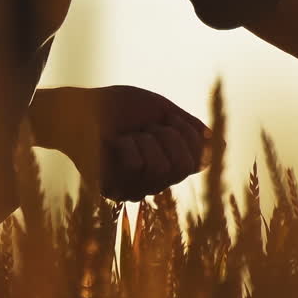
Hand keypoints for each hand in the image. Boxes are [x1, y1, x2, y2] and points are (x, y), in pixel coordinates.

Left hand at [30, 84, 211, 201]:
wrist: (78, 108)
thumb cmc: (117, 107)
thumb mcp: (159, 109)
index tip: (167, 119)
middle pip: (184, 165)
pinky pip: (138, 166)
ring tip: (125, 135)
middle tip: (145, 127)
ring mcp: (135, 188)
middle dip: (167, 134)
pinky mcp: (115, 190)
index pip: (199, 161)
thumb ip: (187, 127)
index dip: (188, 135)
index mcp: (167, 163)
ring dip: (144, 138)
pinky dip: (126, 144)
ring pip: (162, 166)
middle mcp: (154, 182)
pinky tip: (112, 144)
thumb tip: (219, 146)